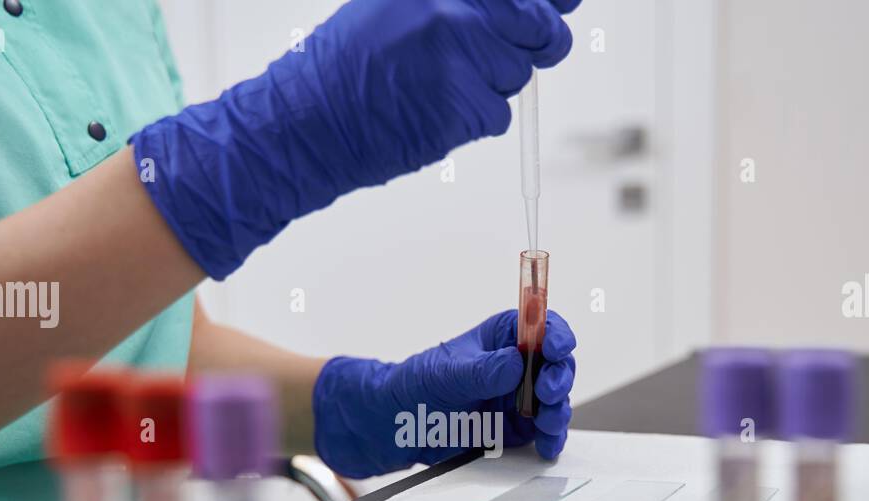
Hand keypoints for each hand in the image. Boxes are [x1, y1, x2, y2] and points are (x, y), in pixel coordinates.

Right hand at [130, 0, 580, 278]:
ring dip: (493, 86)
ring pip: (517, 75)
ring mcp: (461, 57)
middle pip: (536, 27)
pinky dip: (476, 121)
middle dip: (537, 44)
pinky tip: (437, 114)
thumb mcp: (395, 7)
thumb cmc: (343, 68)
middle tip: (510, 56)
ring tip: (443, 89)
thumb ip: (458, 5)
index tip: (561, 6)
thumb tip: (529, 7)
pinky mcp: (463, 105)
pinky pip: (497, 115)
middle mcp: (453, 11)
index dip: (547, 2)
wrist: (307, 122)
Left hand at [313, 309, 575, 477]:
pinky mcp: (516, 429)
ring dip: (558, 411)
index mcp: (501, 336)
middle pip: (556, 365)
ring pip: (554, 401)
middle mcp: (516, 365)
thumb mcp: (446, 375)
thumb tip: (517, 363)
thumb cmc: (415, 387)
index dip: (555, 333)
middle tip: (548, 392)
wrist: (395, 427)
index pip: (540, 325)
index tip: (558, 347)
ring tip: (547, 422)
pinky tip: (548, 444)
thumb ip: (483, 370)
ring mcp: (518, 398)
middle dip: (559, 378)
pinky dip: (550, 438)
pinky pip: (543, 432)